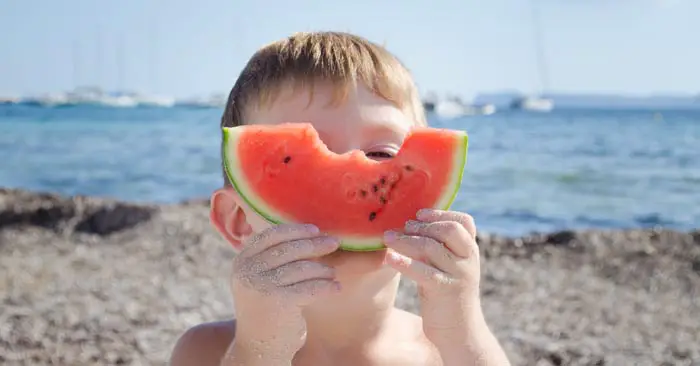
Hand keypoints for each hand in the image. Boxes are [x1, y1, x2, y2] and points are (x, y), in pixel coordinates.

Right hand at [228, 223, 340, 360]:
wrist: (259, 349)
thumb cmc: (267, 310)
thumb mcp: (260, 280)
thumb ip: (272, 257)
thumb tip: (305, 231)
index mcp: (242, 262)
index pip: (270, 236)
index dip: (294, 230)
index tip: (314, 230)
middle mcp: (248, 272)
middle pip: (289, 249)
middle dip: (314, 244)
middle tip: (334, 242)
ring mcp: (262, 286)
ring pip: (302, 268)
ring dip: (323, 269)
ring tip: (333, 274)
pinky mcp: (279, 302)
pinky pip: (312, 287)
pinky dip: (327, 286)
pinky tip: (337, 288)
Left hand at [382, 209, 481, 342]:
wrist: (459, 332)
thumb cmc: (446, 295)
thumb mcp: (445, 267)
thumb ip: (437, 247)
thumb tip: (410, 224)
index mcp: (469, 251)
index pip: (464, 221)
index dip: (441, 213)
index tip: (419, 214)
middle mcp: (468, 260)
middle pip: (449, 229)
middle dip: (422, 225)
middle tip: (402, 226)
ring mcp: (459, 275)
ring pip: (432, 247)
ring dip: (406, 240)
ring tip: (387, 238)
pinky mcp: (445, 291)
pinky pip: (423, 272)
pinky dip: (404, 263)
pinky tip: (389, 258)